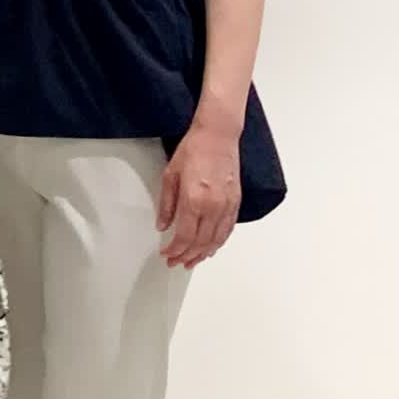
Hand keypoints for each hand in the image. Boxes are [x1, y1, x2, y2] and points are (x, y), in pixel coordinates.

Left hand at [156, 120, 241, 267]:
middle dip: (186, 256)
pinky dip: (219, 242)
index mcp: (193, 200)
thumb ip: (167, 205)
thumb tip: (163, 226)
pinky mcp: (235, 201)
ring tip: (192, 261)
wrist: (217, 135)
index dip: (174, 250)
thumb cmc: (194, 150)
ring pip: (216, 240)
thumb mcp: (170, 176)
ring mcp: (226, 205)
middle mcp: (212, 206)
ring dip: (203, 254)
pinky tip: (211, 248)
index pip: (184, 237)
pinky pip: (227, 229)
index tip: (167, 254)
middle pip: (200, 243)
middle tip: (176, 262)